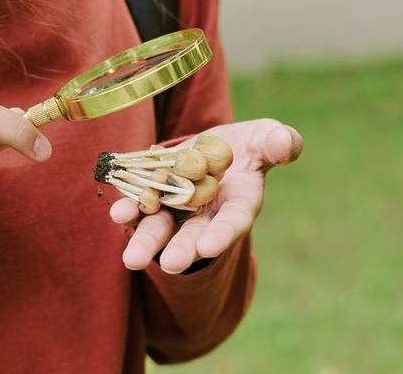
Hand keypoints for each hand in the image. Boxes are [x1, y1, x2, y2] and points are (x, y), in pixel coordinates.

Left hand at [109, 119, 302, 273]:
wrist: (214, 143)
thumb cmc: (249, 145)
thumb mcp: (266, 138)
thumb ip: (278, 143)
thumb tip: (284, 144)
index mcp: (239, 203)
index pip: (232, 222)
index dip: (222, 234)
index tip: (210, 248)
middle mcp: (207, 213)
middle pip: (193, 236)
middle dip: (182, 250)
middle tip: (169, 265)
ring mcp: (177, 207)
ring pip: (160, 228)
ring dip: (146, 242)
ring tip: (132, 258)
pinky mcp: (153, 194)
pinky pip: (140, 205)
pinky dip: (129, 210)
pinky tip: (118, 213)